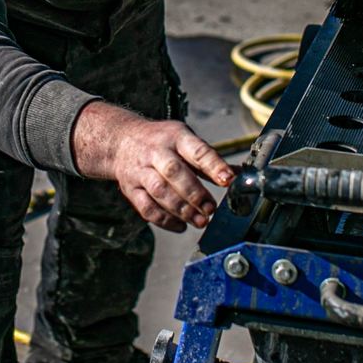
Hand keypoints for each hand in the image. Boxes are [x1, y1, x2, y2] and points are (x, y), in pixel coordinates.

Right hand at [71, 102, 234, 231]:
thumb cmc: (162, 142)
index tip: (228, 181)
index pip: (197, 150)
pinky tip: (180, 226)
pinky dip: (164, 219)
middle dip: (195, 193)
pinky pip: (146, 207)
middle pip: (174, 172)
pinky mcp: (131, 188)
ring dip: (182, 209)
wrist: (121, 141)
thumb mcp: (186, 140)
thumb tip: (241, 174)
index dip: (214, 166)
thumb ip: (210, 160)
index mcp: (176, 137)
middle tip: (211, 209)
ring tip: (200, 221)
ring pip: (160, 191)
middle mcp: (156, 151)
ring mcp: (141, 170)